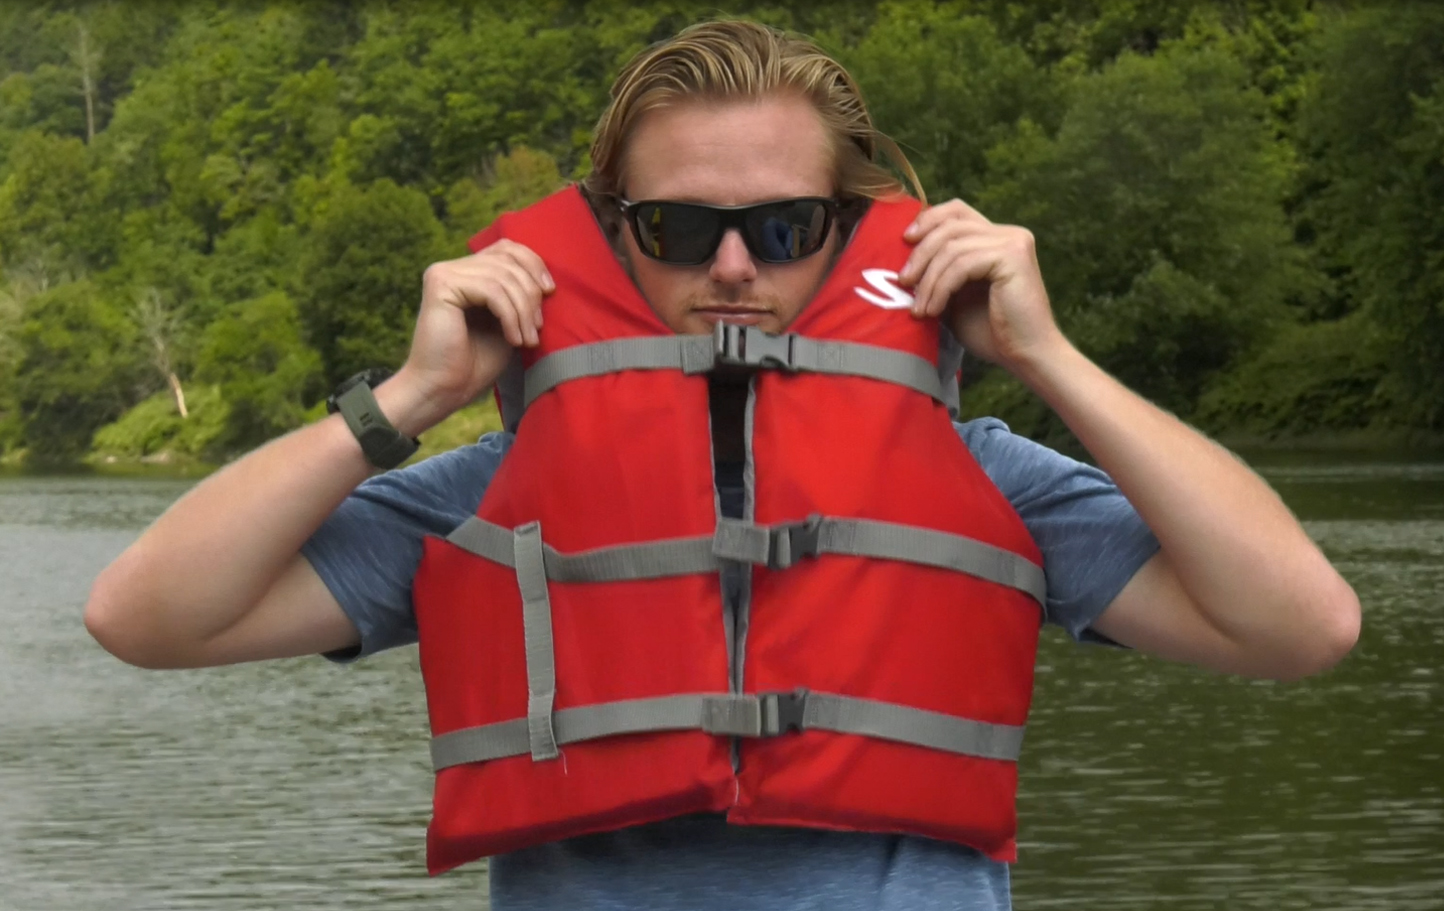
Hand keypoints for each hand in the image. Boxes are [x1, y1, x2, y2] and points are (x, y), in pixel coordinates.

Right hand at [394, 239, 553, 424]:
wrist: (444, 390)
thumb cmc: (475, 363)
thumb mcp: (507, 323)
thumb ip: (519, 297)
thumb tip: (547, 281)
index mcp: (467, 272)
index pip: (507, 248)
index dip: (533, 264)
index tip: (550, 291)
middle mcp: (453, 267)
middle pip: (508, 260)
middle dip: (531, 294)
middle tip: (537, 328)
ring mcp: (444, 273)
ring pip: (502, 276)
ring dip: (523, 310)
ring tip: (528, 339)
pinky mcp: (440, 285)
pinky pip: (491, 290)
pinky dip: (510, 316)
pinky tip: (513, 340)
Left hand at [898, 199, 1064, 373]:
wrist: (1024, 356)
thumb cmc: (991, 332)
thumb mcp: (955, 297)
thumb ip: (939, 274)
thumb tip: (904, 262)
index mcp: (996, 238)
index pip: (957, 211)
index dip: (928, 220)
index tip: (904, 241)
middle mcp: (1008, 234)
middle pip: (950, 225)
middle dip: (920, 253)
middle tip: (903, 281)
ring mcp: (1013, 242)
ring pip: (952, 246)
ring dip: (928, 279)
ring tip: (919, 308)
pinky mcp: (1012, 256)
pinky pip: (962, 264)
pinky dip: (941, 288)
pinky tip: (934, 310)